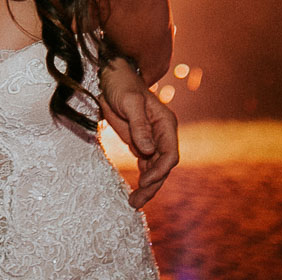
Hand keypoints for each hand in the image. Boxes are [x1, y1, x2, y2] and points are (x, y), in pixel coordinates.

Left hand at [98, 62, 178, 207]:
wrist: (112, 77)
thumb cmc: (122, 86)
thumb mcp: (129, 103)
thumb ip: (139, 126)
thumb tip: (148, 151)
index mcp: (165, 124)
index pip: (169, 155)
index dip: (159, 171)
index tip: (144, 181)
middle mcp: (162, 135)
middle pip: (163, 167)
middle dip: (152, 185)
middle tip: (136, 201)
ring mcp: (152, 141)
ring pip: (154, 170)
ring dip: (147, 187)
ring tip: (133, 203)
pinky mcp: (141, 144)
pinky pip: (145, 166)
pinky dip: (142, 179)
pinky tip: (135, 192)